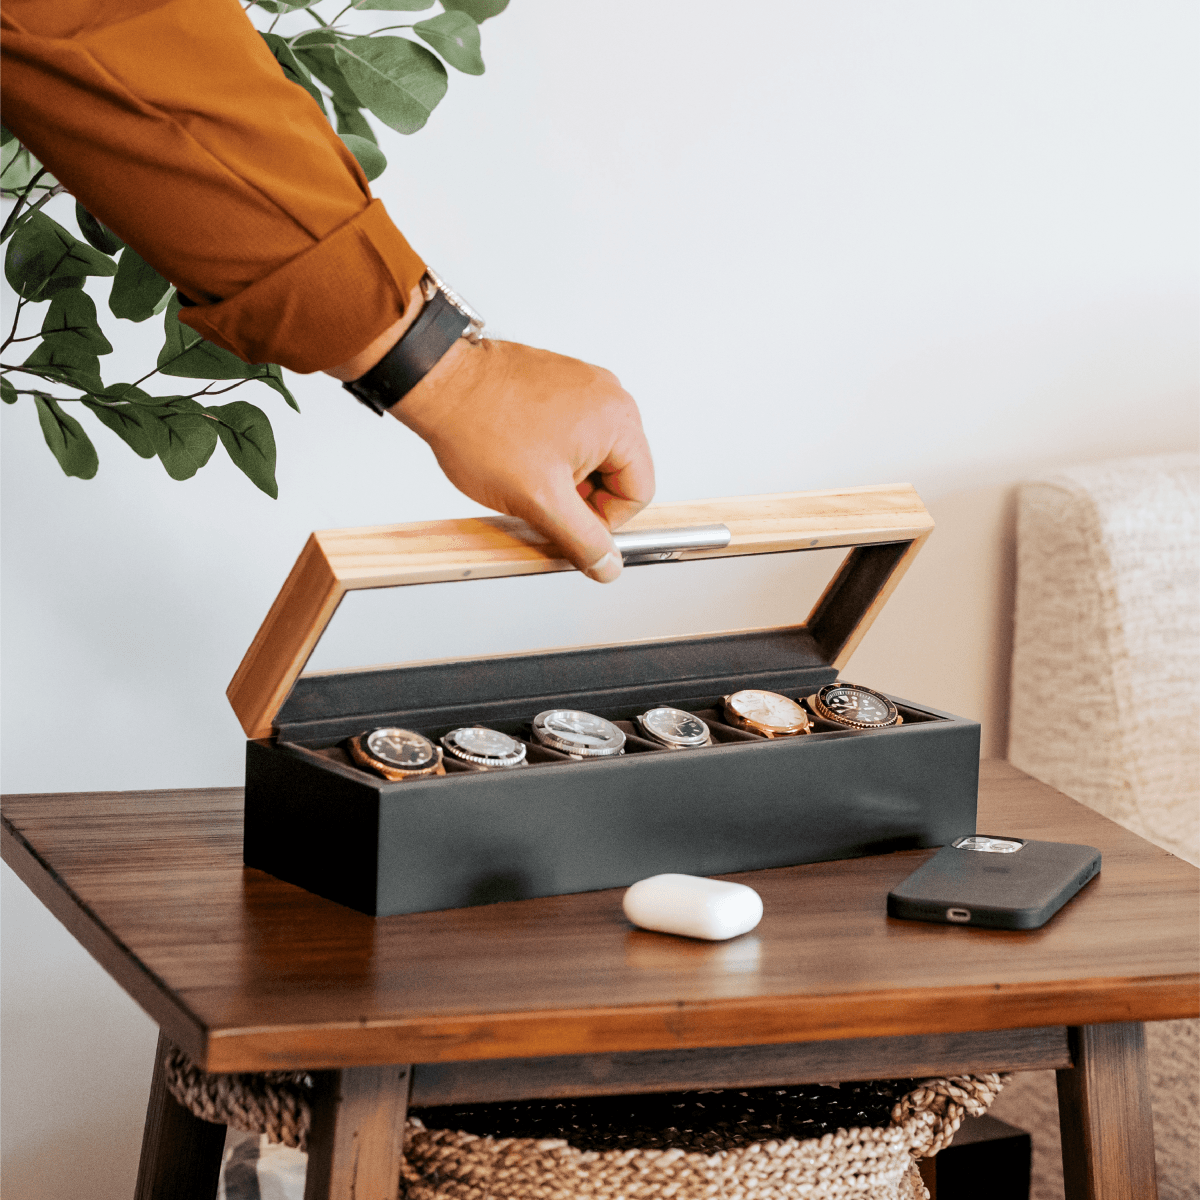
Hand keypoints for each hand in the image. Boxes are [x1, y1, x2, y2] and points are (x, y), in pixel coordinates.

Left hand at [390, 337, 654, 581]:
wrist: (438, 383)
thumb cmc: (482, 426)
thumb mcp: (540, 500)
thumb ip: (583, 540)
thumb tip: (608, 565)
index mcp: (618, 421)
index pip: (638, 493)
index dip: (603, 521)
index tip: (567, 523)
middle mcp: (609, 397)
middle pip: (618, 473)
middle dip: (581, 496)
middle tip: (541, 498)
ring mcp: (584, 385)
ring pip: (592, 455)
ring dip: (564, 476)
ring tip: (525, 475)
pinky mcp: (560, 383)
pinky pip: (572, 432)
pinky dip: (550, 453)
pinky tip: (518, 455)